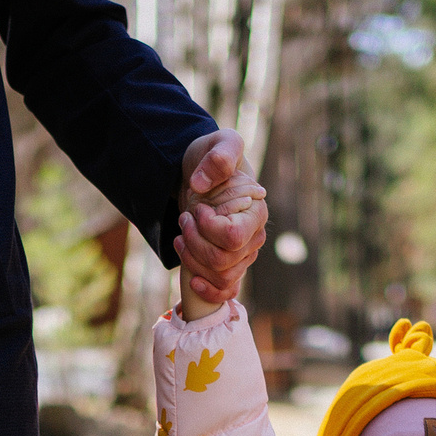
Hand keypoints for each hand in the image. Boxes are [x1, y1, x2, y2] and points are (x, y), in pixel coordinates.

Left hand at [175, 129, 267, 319]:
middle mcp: (254, 238)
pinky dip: (208, 291)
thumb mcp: (218, 144)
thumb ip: (218, 157)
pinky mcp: (231, 267)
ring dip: (193, 261)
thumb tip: (201, 185)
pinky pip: (226, 292)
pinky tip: (191, 279)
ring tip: (180, 237)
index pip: (233, 237)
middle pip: (223, 261)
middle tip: (184, 220)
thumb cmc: (214, 158)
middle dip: (195, 243)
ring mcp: (244, 256)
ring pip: (221, 277)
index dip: (209, 229)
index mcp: (256, 212)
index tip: (197, 209)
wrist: (204, 174)